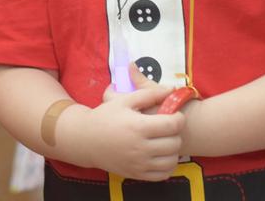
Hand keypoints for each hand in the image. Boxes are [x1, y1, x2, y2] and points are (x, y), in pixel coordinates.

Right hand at [72, 64, 183, 179]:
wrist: (86, 140)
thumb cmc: (106, 116)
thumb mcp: (125, 100)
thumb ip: (150, 93)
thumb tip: (172, 89)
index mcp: (139, 127)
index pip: (173, 125)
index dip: (179, 118)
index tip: (175, 114)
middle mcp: (140, 148)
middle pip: (174, 143)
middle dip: (176, 133)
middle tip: (169, 127)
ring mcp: (139, 164)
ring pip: (171, 161)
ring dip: (173, 150)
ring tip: (166, 140)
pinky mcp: (136, 174)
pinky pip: (162, 174)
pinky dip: (167, 166)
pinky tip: (162, 155)